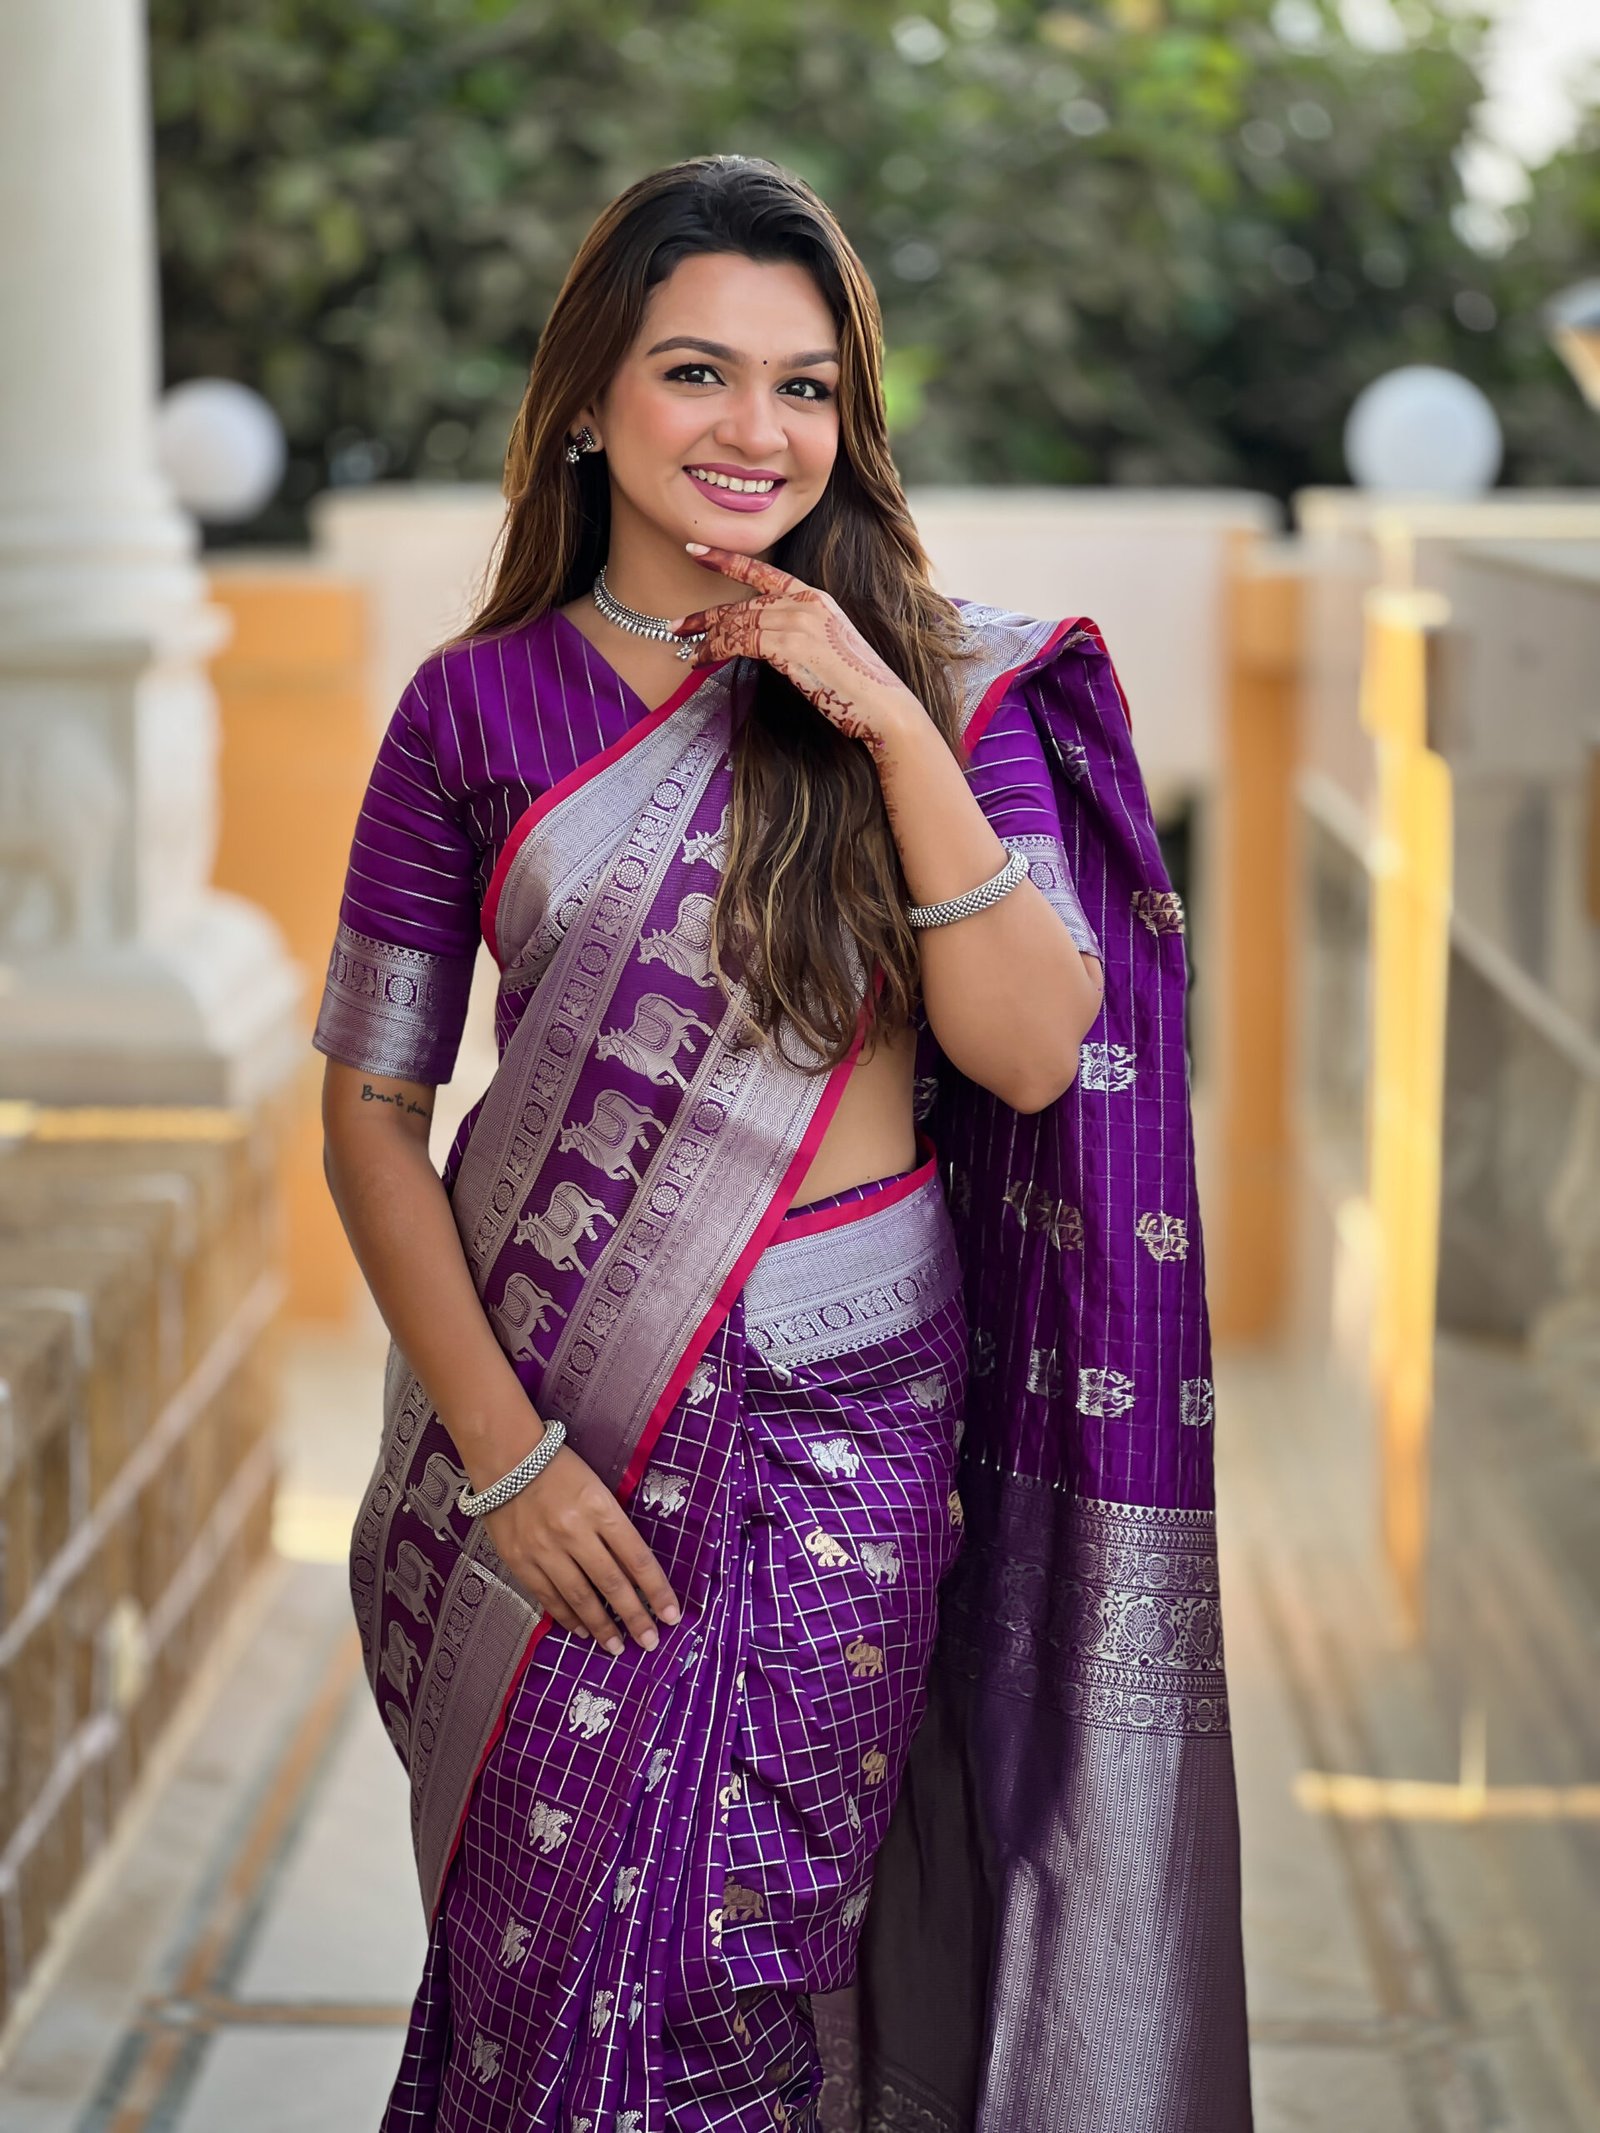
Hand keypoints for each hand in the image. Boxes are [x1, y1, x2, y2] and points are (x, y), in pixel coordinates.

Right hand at [484, 1442, 680, 1654]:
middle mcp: (574, 1531)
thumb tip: (633, 1572)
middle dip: (634, 1617)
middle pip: (612, 1583)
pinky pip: (549, 1596)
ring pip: (580, 1597)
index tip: (671, 1615)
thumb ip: (613, 1527)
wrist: (505, 1457)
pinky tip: (581, 1630)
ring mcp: (544, 1549)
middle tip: (650, 1642)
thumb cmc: (560, 1469)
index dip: (656, 1590)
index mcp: (600, 1508)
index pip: (637, 1557)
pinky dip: (567, 1616)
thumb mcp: (597, 1489)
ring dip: (602, 1626)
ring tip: (617, 1647)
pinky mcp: (519, 1560)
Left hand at [670, 544, 923, 756]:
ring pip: (737, 622)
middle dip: (705, 616)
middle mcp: (806, 603)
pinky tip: (700, 660)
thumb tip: (764, 646)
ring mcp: (798, 621)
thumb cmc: (857, 691)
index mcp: (816, 599)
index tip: (696, 549)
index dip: (726, 559)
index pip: (764, 573)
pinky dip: (714, 650)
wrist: (883, 707)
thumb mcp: (827, 652)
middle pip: (743, 603)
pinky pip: (739, 641)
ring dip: (706, 639)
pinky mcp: (788, 644)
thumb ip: (797, 638)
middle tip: (674, 626)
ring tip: (684, 653)